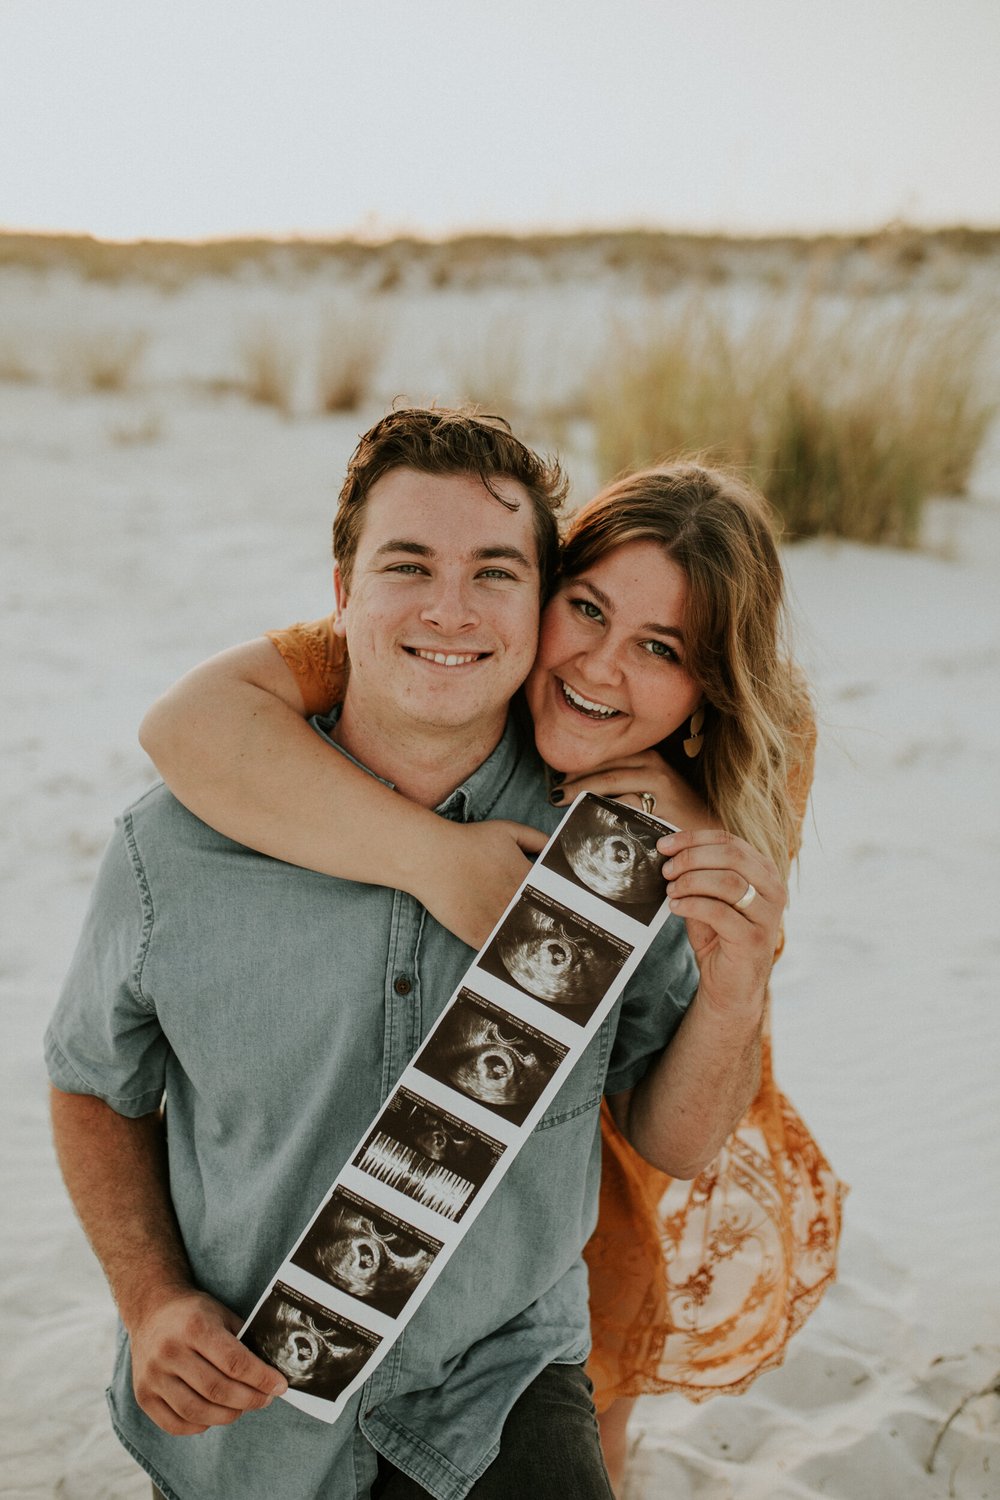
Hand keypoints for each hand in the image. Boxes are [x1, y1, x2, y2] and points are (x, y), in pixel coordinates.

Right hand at [129, 1288, 286, 1436]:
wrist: (152, 1310)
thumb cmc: (194, 1314)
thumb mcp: (222, 1315)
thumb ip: (244, 1342)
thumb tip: (271, 1373)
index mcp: (194, 1327)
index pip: (234, 1362)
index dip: (261, 1378)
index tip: (280, 1386)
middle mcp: (170, 1352)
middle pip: (217, 1390)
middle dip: (249, 1399)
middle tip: (266, 1399)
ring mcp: (153, 1376)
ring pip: (197, 1411)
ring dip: (228, 1416)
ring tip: (242, 1408)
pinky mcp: (143, 1395)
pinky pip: (175, 1424)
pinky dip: (200, 1425)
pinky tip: (214, 1415)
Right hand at [420, 819, 547, 949]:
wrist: (431, 857)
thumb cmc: (468, 841)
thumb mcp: (508, 831)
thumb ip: (537, 840)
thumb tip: (554, 851)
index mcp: (528, 880)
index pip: (554, 900)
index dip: (555, 905)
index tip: (556, 909)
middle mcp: (516, 902)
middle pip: (541, 921)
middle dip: (544, 924)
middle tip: (547, 929)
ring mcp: (498, 921)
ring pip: (523, 939)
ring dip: (527, 940)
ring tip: (530, 942)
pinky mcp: (479, 935)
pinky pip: (500, 952)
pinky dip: (506, 953)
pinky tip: (510, 953)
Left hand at [551, 749, 718, 831]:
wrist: (709, 831)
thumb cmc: (675, 814)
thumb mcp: (651, 791)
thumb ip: (624, 785)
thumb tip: (584, 788)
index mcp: (648, 757)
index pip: (607, 756)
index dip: (581, 766)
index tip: (559, 777)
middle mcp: (653, 764)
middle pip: (605, 766)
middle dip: (576, 778)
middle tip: (554, 793)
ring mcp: (660, 782)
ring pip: (612, 780)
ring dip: (584, 790)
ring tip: (562, 800)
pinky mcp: (664, 802)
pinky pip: (626, 802)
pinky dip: (605, 807)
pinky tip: (590, 815)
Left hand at [658, 828, 784, 1020]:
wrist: (730, 985)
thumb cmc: (718, 936)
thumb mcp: (710, 897)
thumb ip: (699, 873)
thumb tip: (670, 849)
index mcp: (764, 872)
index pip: (729, 841)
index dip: (693, 839)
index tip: (664, 845)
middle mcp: (773, 889)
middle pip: (731, 855)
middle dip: (691, 858)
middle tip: (666, 870)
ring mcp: (767, 915)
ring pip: (727, 881)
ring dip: (691, 881)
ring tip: (671, 891)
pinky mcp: (754, 939)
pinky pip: (719, 912)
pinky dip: (692, 905)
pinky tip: (676, 907)